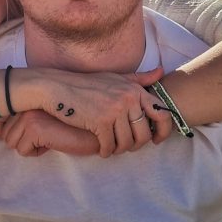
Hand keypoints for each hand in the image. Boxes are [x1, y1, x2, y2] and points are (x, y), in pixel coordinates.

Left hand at [0, 111, 100, 156]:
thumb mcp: (42, 119)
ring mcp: (29, 114)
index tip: (27, 133)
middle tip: (46, 135)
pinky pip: (22, 151)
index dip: (7, 132)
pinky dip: (37, 152)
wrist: (92, 130)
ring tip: (50, 137)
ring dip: (31, 147)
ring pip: (11, 143)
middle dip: (23, 141)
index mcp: (26, 98)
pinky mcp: (35, 128)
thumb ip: (22, 119)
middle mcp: (25, 103)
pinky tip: (53, 142)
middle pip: (4, 134)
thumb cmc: (68, 127)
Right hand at [39, 67, 172, 156]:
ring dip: (119, 149)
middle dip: (135, 145)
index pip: (163, 114)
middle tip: (126, 146)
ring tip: (112, 147)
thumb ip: (139, 78)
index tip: (156, 140)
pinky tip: (101, 149)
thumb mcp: (115, 78)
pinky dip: (106, 151)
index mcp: (135, 89)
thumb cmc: (86, 84)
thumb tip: (161, 71)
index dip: (164, 131)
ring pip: (126, 143)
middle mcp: (128, 98)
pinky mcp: (100, 122)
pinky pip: (110, 146)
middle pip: (144, 134)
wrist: (57, 88)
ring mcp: (114, 110)